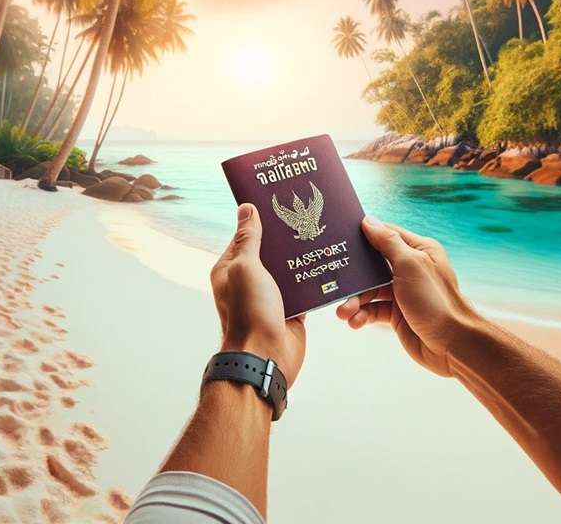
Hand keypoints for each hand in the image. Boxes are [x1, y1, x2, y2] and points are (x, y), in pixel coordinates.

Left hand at [211, 204, 305, 386]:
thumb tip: (246, 209)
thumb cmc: (249, 314)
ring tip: (322, 234)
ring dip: (302, 257)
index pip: (246, 235)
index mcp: (232, 269)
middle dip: (286, 236)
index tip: (279, 200)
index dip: (260, 218)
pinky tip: (328, 263)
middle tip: (309, 214)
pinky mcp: (291, 311)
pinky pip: (304, 288)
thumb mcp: (247, 267)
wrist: (265, 359)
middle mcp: (249, 281)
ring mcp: (270, 296)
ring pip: (289, 269)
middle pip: (270, 250)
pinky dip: (314, 278)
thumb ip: (249, 238)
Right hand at [336, 217, 477, 376]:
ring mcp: (403, 292)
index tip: (342, 237)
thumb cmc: (435, 301)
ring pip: (370, 290)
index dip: (364, 236)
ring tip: (343, 313)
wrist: (453, 345)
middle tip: (335, 282)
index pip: (386, 235)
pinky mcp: (397, 314)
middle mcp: (410, 269)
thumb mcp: (410, 265)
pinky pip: (373, 310)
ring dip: (355, 301)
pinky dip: (362, 315)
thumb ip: (387, 243)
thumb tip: (368, 221)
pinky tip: (355, 322)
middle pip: (373, 265)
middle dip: (354, 276)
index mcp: (418, 251)